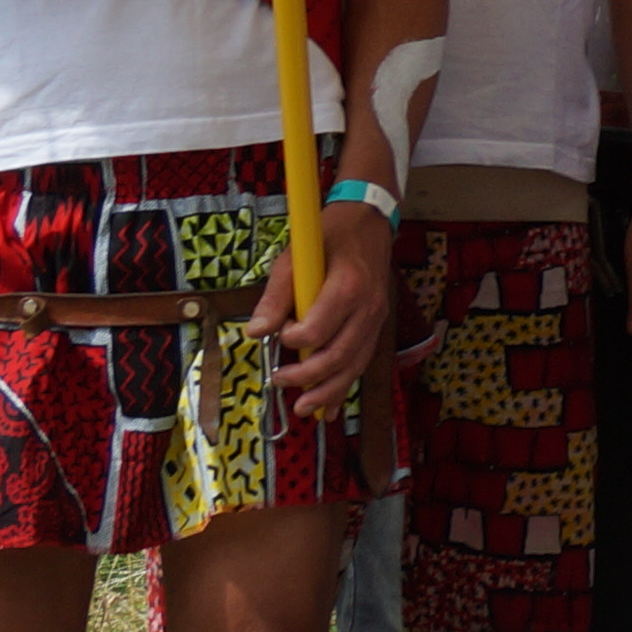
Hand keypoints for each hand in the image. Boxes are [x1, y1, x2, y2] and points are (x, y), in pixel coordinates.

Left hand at [251, 199, 398, 415]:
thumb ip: (275, 296)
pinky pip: (362, 362)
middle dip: (308, 376)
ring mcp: (376, 319)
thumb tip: (255, 332)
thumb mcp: (295, 256)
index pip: (319, 329)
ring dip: (329, 391)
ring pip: (354, 365)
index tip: (279, 334)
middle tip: (278, 380)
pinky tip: (331, 408)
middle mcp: (368, 308)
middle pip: (339, 355)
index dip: (294, 340)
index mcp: (347, 287)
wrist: (369, 223)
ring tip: (303, 408)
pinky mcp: (376, 327)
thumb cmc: (328, 237)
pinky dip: (345, 387)